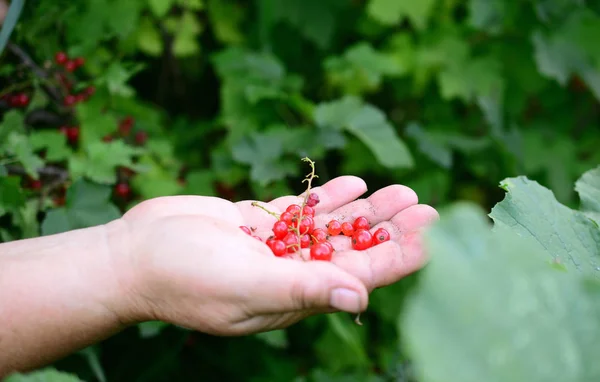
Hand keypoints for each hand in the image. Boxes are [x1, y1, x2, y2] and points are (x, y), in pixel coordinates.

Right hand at [110, 176, 437, 335]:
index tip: (429, 232)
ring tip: (400, 190)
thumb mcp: (248, 284)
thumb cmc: (186, 277)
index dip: (397, 255)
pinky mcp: (257, 225)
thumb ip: (305, 289)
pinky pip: (301, 212)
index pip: (359, 276)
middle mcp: (291, 274)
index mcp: (295, 296)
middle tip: (423, 204)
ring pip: (332, 228)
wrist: (134, 255)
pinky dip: (327, 198)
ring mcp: (274, 248)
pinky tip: (354, 184)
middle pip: (353, 250)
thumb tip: (362, 299)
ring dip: (365, 210)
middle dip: (389, 228)